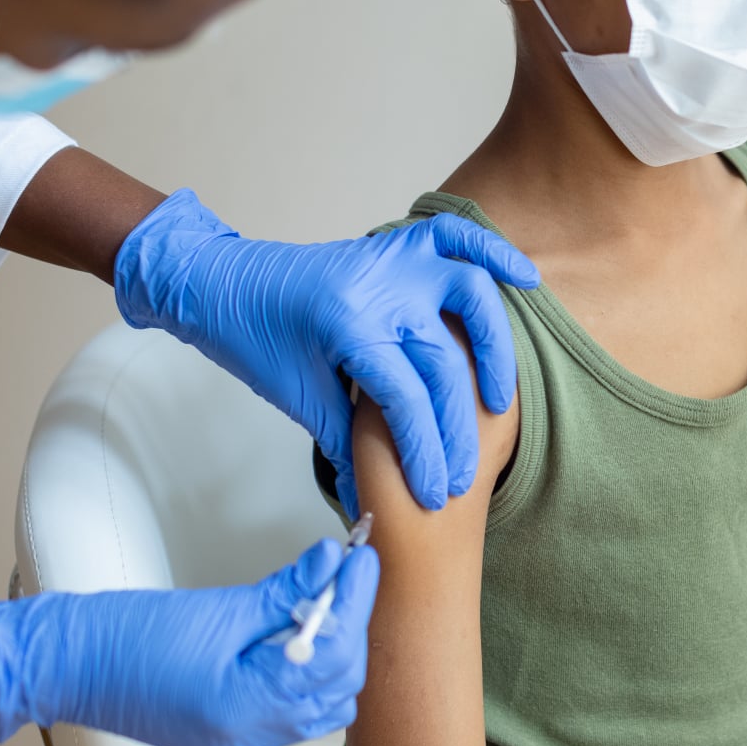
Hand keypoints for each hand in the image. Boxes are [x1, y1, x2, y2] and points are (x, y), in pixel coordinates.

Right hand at [0, 538, 378, 745]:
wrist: (70, 666)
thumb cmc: (126, 638)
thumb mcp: (217, 607)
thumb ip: (283, 591)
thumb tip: (329, 563)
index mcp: (246, 709)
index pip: (333, 655)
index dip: (354, 602)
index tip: (361, 559)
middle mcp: (250, 738)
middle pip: (338, 686)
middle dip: (350, 627)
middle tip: (346, 573)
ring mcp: (242, 745)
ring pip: (321, 704)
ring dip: (333, 654)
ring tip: (321, 602)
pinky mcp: (232, 739)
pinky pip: (292, 713)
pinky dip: (306, 675)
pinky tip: (295, 636)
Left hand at [112, 189, 539, 512]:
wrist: (222, 282)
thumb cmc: (254, 339)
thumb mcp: (298, 395)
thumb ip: (345, 444)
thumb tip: (372, 508)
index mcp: (347, 328)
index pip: (407, 400)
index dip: (424, 454)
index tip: (431, 496)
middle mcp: (378, 290)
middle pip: (445, 364)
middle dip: (457, 431)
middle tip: (461, 477)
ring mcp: (391, 260)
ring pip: (470, 296)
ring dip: (495, 349)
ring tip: (499, 402)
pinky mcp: (395, 245)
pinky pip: (455, 237)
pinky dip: (493, 252)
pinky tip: (525, 278)